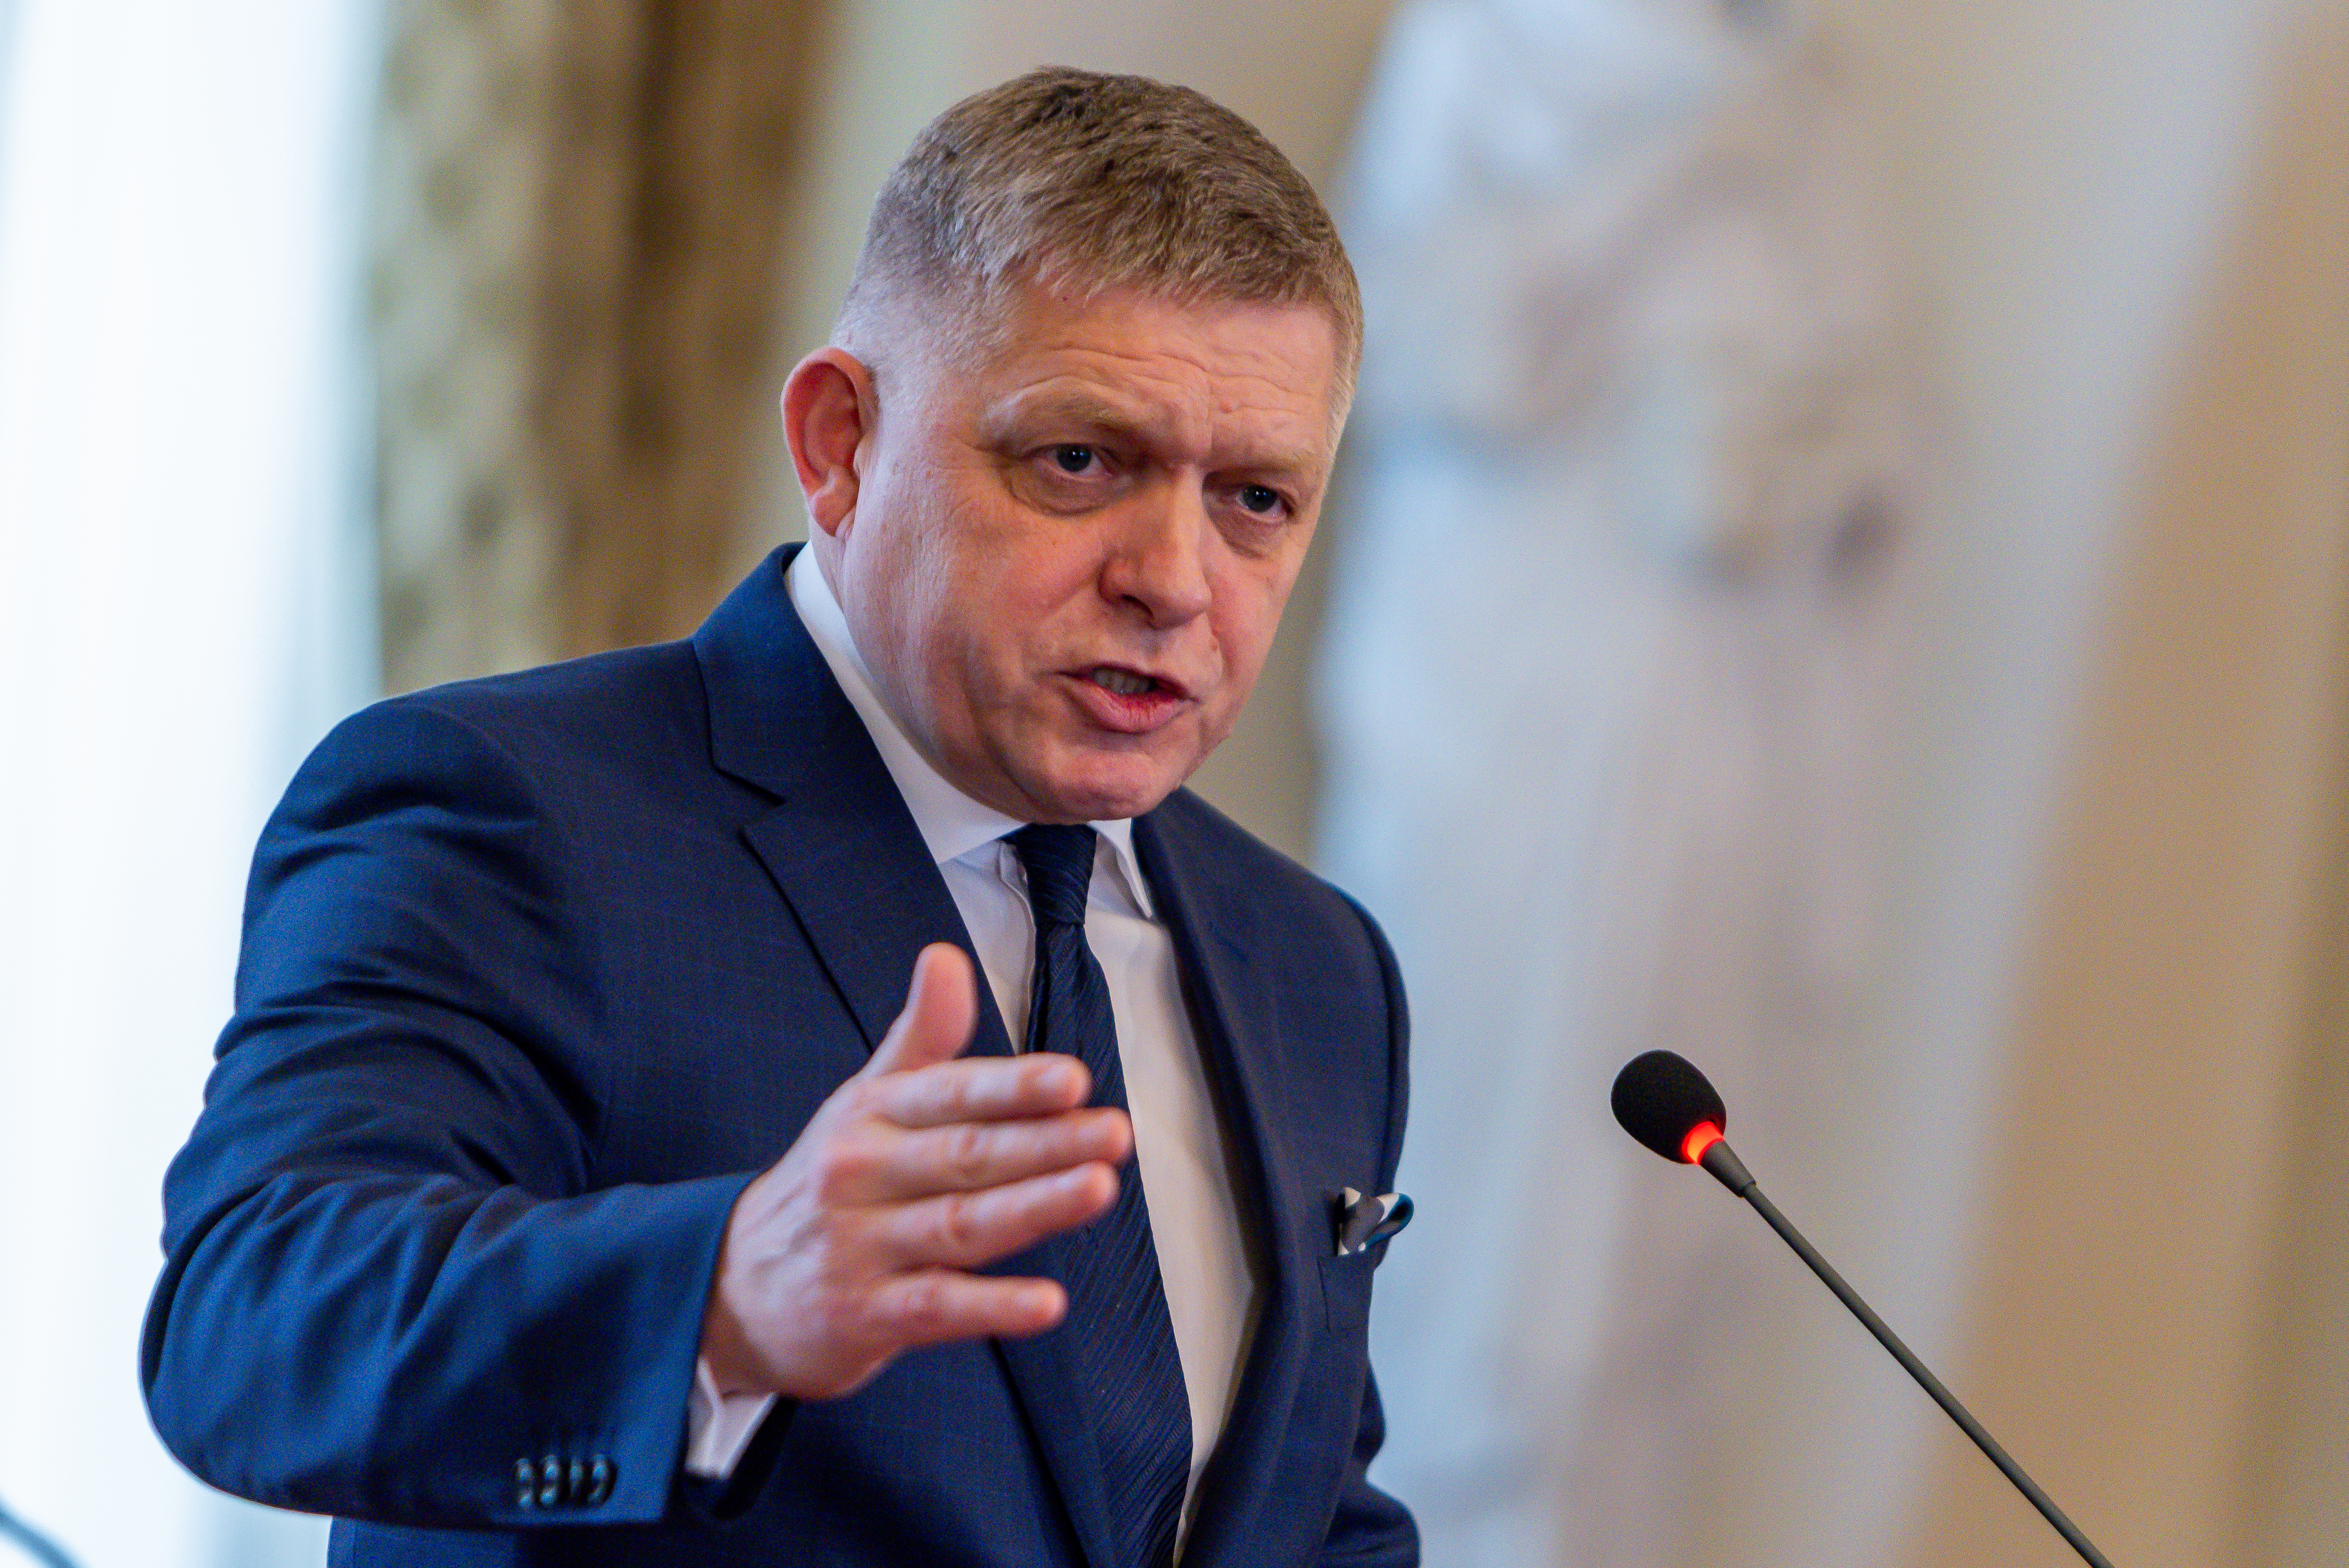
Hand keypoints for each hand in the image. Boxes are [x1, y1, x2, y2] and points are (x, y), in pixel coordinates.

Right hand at [700, 942, 1129, 1399]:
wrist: (734, 1289)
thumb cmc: (826, 1184)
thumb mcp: (863, 1101)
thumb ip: (920, 1036)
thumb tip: (945, 956)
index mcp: (871, 1114)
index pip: (949, 1093)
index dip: (1011, 1086)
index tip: (1072, 1078)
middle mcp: (862, 1174)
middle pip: (965, 1156)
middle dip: (1044, 1142)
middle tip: (1114, 1131)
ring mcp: (862, 1247)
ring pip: (959, 1225)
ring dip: (1033, 1208)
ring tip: (1097, 1188)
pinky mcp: (865, 1315)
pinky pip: (936, 1307)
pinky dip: (993, 1306)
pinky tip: (1047, 1304)